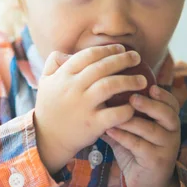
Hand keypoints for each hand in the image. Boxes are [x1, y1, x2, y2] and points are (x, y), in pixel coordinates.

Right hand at [34, 44, 146, 173]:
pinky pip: (114, 114)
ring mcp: (82, 106)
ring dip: (129, 81)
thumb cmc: (50, 107)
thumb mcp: (45, 81)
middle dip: (123, 60)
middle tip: (136, 57)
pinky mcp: (92, 124)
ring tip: (142, 80)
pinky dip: (126, 109)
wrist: (47, 138)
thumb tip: (70, 53)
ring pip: (110, 86)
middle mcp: (73, 88)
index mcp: (63, 75)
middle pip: (102, 67)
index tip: (121, 48)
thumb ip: (54, 62)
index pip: (88, 55)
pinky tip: (134, 106)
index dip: (107, 50)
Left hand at [102, 85, 181, 186]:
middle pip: (167, 114)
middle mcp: (172, 133)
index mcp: (169, 121)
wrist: (148, 183)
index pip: (172, 103)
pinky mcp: (156, 162)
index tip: (150, 86)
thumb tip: (102, 92)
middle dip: (150, 105)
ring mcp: (166, 148)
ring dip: (131, 121)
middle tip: (132, 98)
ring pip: (151, 130)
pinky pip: (139, 146)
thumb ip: (124, 113)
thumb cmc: (139, 149)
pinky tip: (109, 131)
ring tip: (115, 113)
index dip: (163, 94)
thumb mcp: (134, 129)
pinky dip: (123, 137)